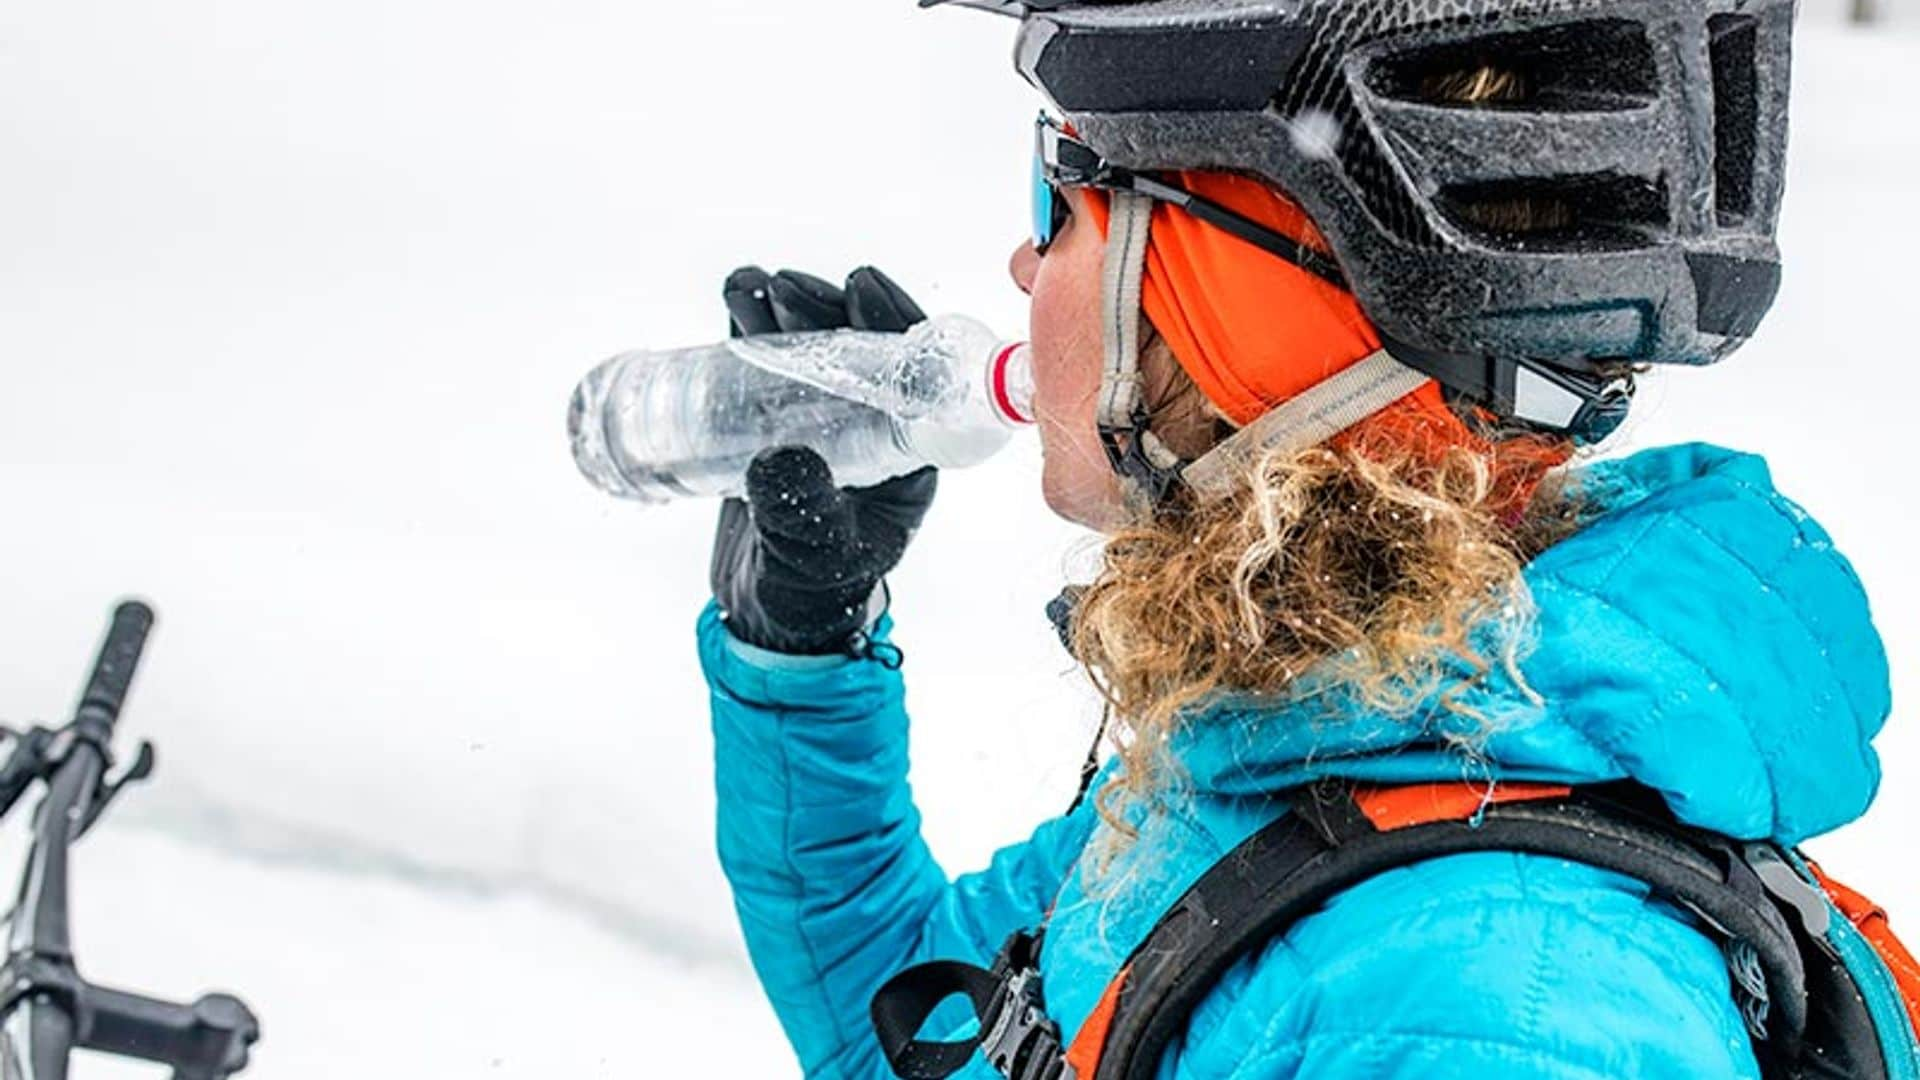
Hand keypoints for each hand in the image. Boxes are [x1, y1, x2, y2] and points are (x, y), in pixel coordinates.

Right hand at [709, 267, 937, 654]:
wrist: (773, 615)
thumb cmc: (815, 593)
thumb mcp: (816, 557)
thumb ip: (802, 516)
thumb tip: (779, 457)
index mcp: (907, 450)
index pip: (911, 369)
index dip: (890, 320)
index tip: (860, 288)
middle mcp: (871, 425)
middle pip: (858, 345)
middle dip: (825, 308)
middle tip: (789, 290)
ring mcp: (822, 419)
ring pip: (813, 346)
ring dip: (786, 310)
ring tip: (752, 287)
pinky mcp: (777, 420)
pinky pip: (770, 362)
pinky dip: (752, 326)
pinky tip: (735, 298)